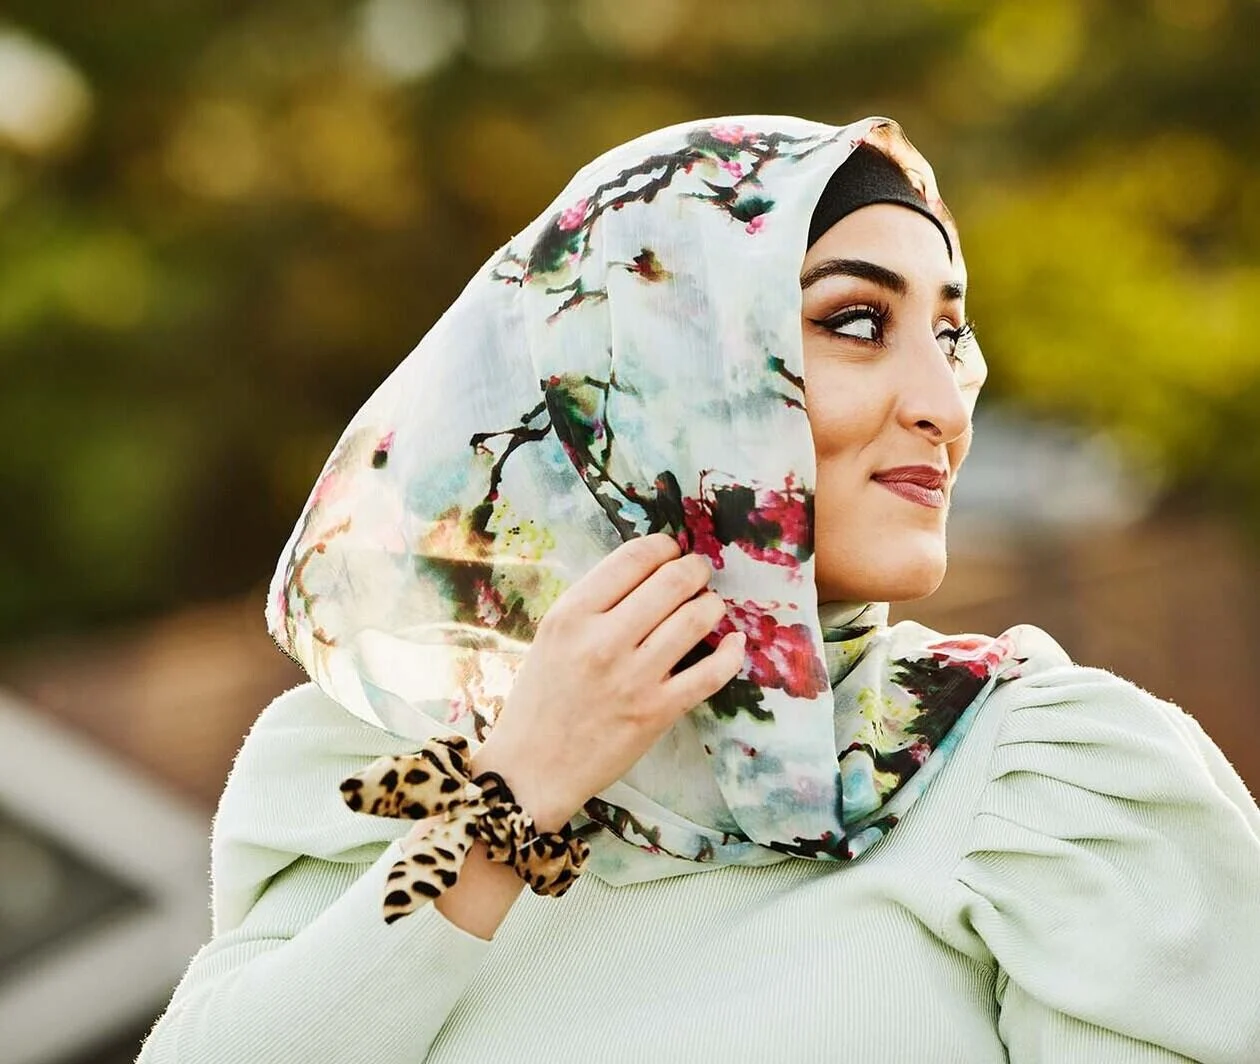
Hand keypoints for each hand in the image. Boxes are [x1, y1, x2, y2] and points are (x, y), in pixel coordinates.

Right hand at [471, 533, 744, 829]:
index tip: (671, 551)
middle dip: (695, 569)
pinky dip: (731, 652)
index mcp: (572, 615)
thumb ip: (594, 603)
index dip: (663, 546)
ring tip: (709, 606)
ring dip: (712, 605)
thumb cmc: (541, 698)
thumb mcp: (552, 635)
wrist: (532, 768)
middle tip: (699, 573)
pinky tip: (733, 642)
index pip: (632, 558)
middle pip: (672, 581)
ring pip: (696, 619)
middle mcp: (603, 641)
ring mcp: (634, 677)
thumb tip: (648, 569)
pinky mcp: (657, 712)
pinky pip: (712, 673)